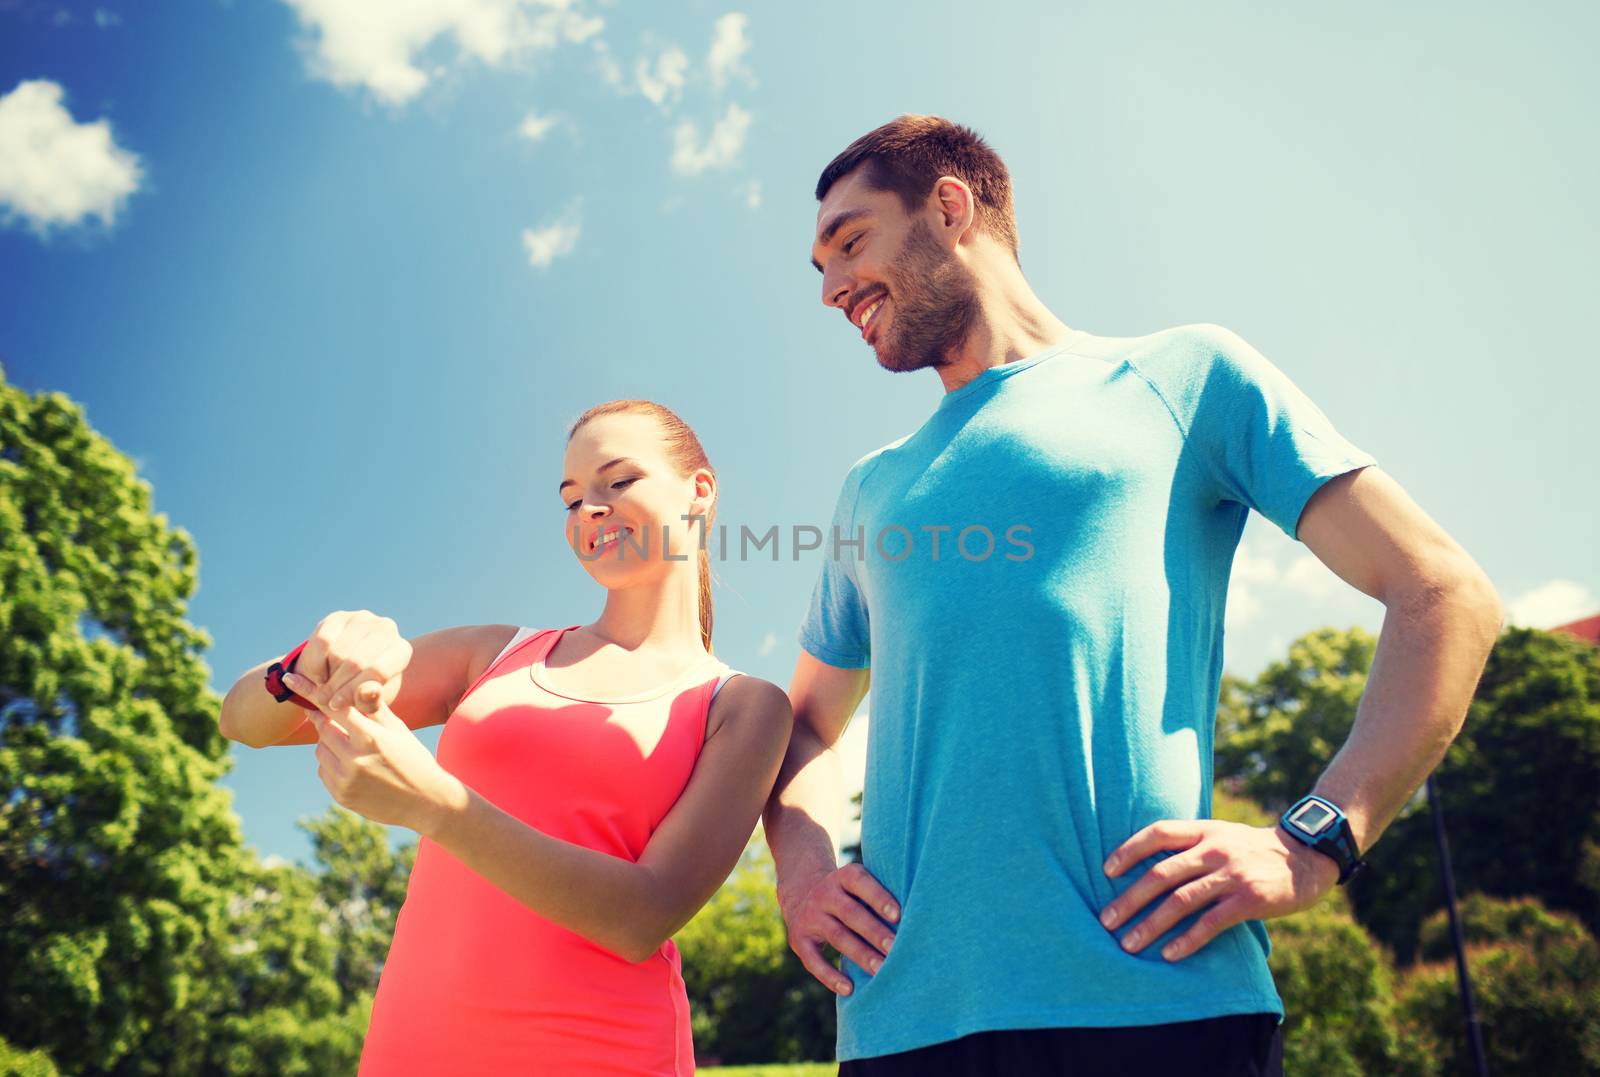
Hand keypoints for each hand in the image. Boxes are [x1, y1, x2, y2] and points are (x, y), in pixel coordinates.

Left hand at [286, 671, 463, 832]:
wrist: (425, 801)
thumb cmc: (413, 758)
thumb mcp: (398, 729)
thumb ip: (373, 707)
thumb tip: (359, 683)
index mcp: (371, 737)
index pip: (333, 707)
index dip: (310, 692)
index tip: (288, 679)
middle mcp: (355, 759)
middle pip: (323, 729)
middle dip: (328, 721)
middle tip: (340, 720)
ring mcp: (346, 780)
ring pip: (320, 750)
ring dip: (330, 743)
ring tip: (355, 749)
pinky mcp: (341, 796)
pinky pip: (323, 771)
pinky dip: (331, 764)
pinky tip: (354, 767)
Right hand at [294, 610, 411, 715]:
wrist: (344, 667)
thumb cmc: (362, 687)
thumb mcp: (370, 700)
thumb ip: (370, 701)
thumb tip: (365, 692)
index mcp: (401, 651)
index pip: (378, 672)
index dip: (354, 691)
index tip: (337, 705)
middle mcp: (387, 628)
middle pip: (357, 663)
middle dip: (337, 687)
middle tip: (326, 701)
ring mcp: (363, 619)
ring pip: (338, 653)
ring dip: (326, 676)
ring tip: (325, 689)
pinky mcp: (338, 616)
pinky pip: (322, 642)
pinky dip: (315, 663)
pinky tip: (319, 674)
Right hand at [778, 862, 900, 995]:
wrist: (802, 892)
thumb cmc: (850, 894)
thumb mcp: (859, 884)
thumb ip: (882, 896)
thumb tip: (918, 920)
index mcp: (844, 877)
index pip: (861, 883)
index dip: (879, 898)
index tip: (899, 916)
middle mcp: (824, 893)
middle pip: (851, 913)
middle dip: (874, 932)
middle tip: (895, 948)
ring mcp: (810, 916)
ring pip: (838, 936)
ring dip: (860, 955)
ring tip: (881, 971)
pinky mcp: (798, 939)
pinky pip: (813, 960)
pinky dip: (830, 976)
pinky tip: (849, 989)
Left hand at [1099, 819, 1339, 961]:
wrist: (1307, 856)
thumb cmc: (1253, 849)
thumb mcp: (1221, 834)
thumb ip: (1191, 845)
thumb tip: (1147, 865)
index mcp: (1203, 830)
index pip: (1157, 833)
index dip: (1129, 850)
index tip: (1106, 871)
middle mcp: (1214, 849)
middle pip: (1161, 873)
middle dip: (1129, 899)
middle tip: (1106, 921)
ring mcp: (1231, 875)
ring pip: (1181, 901)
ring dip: (1150, 925)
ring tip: (1129, 944)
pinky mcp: (1249, 900)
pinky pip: (1211, 923)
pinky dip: (1187, 940)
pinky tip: (1169, 954)